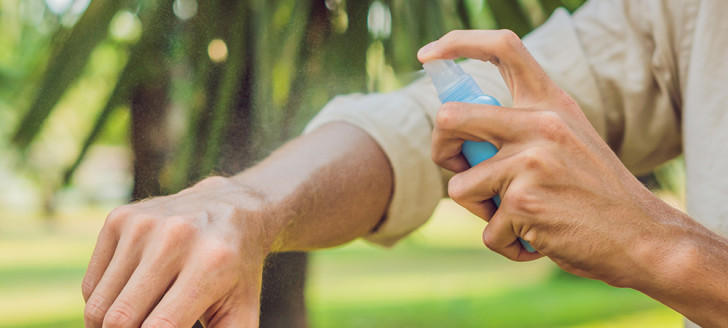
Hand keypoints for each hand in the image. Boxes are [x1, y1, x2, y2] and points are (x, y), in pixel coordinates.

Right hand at [82, 177, 268, 326]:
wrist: (231, 209)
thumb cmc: (236, 273)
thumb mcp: (241, 313)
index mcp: (211, 264)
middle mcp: (176, 238)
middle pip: (120, 320)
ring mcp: (143, 224)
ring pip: (99, 306)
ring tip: (140, 323)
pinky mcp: (119, 218)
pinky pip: (91, 285)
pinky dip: (104, 303)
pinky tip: (134, 294)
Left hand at [418, 30, 691, 286]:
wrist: (642, 237)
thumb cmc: (595, 193)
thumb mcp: (568, 140)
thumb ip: (522, 128)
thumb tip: (458, 132)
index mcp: (550, 103)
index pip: (502, 47)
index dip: (458, 43)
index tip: (428, 55)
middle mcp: (539, 124)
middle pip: (450, 118)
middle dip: (440, 150)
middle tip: (460, 169)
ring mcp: (530, 162)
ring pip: (460, 187)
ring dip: (480, 211)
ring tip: (518, 218)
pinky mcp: (524, 203)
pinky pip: (487, 231)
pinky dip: (506, 243)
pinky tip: (538, 240)